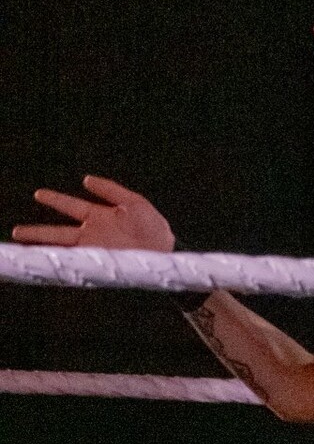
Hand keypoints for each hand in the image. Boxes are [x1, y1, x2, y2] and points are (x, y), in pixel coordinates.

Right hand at [12, 175, 174, 251]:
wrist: (167, 253)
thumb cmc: (155, 228)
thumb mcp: (134, 202)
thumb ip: (110, 189)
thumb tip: (85, 179)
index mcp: (99, 217)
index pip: (71, 206)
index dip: (55, 200)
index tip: (38, 194)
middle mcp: (93, 234)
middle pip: (59, 232)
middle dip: (38, 232)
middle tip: (16, 232)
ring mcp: (95, 250)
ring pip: (62, 248)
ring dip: (44, 247)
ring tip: (23, 246)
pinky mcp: (100, 264)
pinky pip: (77, 262)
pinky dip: (62, 261)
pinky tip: (49, 261)